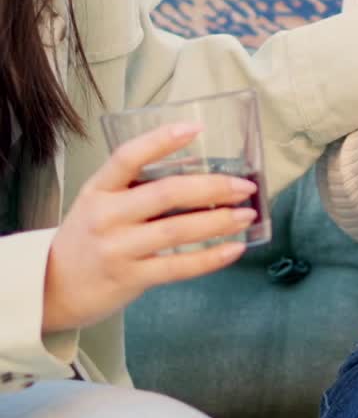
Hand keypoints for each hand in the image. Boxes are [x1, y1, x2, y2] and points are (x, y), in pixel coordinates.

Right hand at [43, 123, 257, 333]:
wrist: (51, 288)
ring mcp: (117, 249)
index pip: (128, 156)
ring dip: (218, 221)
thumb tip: (197, 170)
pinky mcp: (129, 279)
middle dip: (211, 187)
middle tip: (243, 185)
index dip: (161, 140)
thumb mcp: (98, 201)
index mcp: (98, 189)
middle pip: (165, 193)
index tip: (196, 129)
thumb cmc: (86, 236)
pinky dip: (210, 258)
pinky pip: (177, 267)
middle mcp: (106, 216)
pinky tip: (234, 249)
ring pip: (176, 230)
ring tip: (246, 214)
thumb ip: (134, 186)